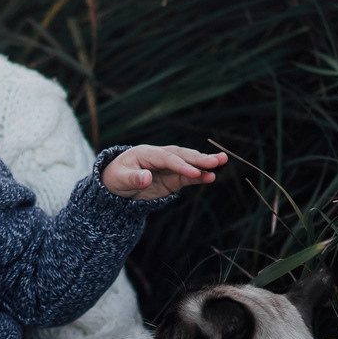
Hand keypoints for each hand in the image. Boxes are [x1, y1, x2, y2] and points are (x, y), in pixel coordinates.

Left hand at [101, 145, 226, 200]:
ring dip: (204, 163)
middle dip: (199, 158)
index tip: (194, 172)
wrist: (115, 186)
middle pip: (182, 156)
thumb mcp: (119, 180)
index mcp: (147, 153)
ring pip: (188, 162)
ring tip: (222, 161)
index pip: (167, 158)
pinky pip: (188, 176)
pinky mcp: (172, 178)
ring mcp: (168, 167)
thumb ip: (133, 179)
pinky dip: (199, 176)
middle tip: (218, 160)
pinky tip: (211, 177)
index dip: (181, 165)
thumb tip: (146, 178)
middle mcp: (160, 156)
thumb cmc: (115, 179)